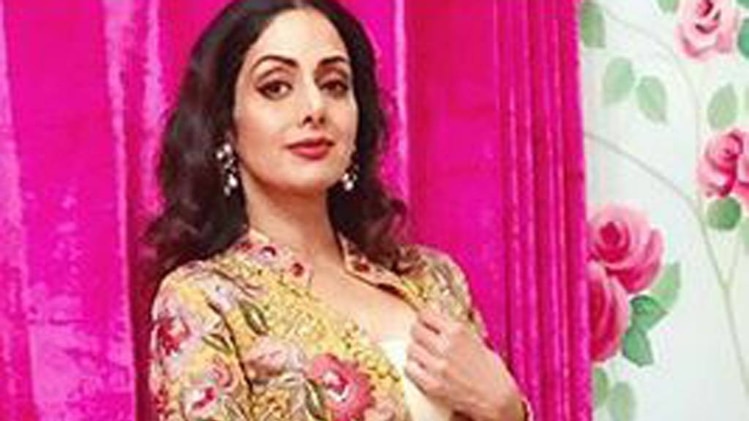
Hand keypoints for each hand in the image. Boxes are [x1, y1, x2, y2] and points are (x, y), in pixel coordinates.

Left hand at [405, 306, 525, 420]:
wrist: (496, 397)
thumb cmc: (489, 369)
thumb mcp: (475, 340)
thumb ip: (453, 330)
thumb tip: (434, 320)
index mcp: (457, 331)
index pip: (425, 314)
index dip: (423, 319)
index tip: (424, 323)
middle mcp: (445, 346)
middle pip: (415, 330)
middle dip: (419, 334)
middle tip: (424, 340)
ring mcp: (437, 366)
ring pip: (410, 349)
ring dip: (416, 352)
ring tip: (425, 357)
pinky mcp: (432, 385)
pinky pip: (409, 369)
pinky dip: (413, 369)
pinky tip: (422, 370)